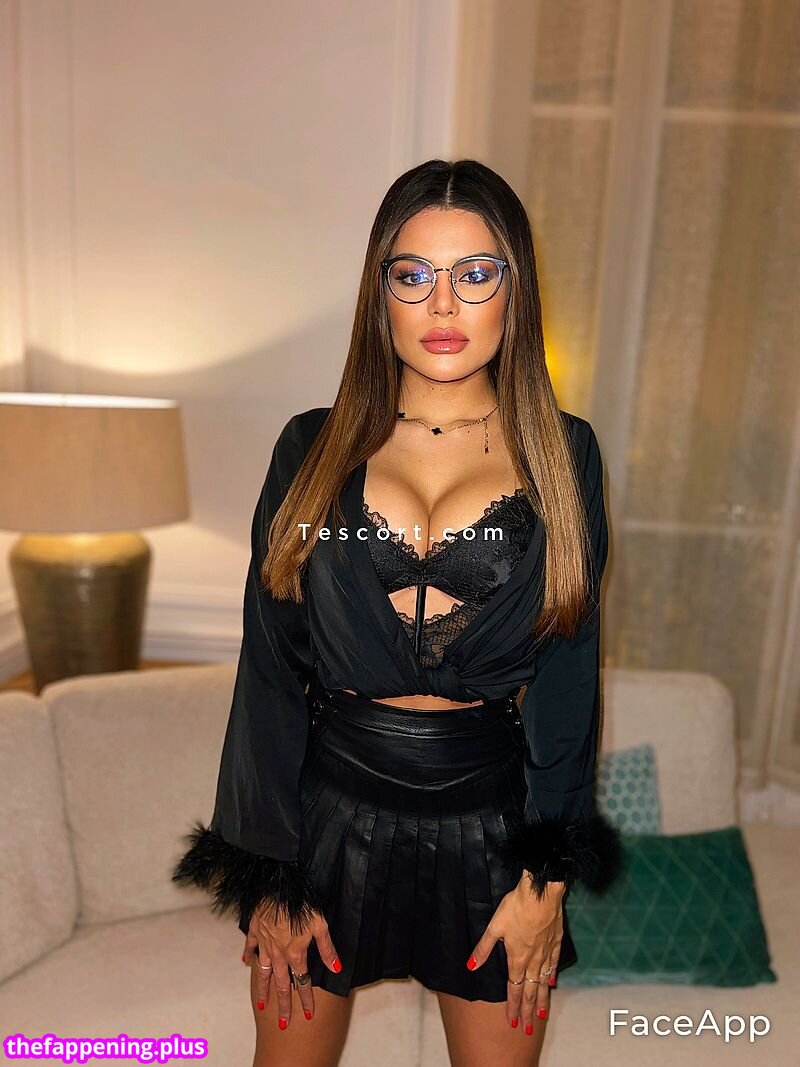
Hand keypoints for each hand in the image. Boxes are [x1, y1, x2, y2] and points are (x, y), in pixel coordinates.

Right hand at [243, 901, 341, 1027]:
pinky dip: (248, 955)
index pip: (303, 982)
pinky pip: (250, 947)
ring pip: (263, 972)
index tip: (308, 1015)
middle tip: (282, 1024)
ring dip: (263, 989)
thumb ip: (327, 949)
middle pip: (281, 985)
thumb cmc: (301, 905)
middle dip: (283, 1005)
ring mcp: (265, 944)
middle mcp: (278, 954)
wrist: (277, 888)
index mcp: (295, 954)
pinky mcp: (256, 931)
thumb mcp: (320, 925)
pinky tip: (245, 963)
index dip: (306, 999)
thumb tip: (336, 968)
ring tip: (261, 1004)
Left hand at [466, 875, 564, 1034]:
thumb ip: (483, 949)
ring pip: (544, 982)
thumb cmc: (516, 907)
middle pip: (531, 991)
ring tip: (542, 1015)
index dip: (513, 1006)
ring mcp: (546, 952)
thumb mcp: (494, 927)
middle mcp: (533, 960)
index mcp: (517, 958)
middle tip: (528, 1028)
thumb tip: (470, 966)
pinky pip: (553, 964)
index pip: (514, 989)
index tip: (513, 1021)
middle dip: (529, 1011)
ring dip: (542, 1000)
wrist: (541, 893)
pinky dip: (551, 976)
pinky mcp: (555, 942)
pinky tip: (551, 983)